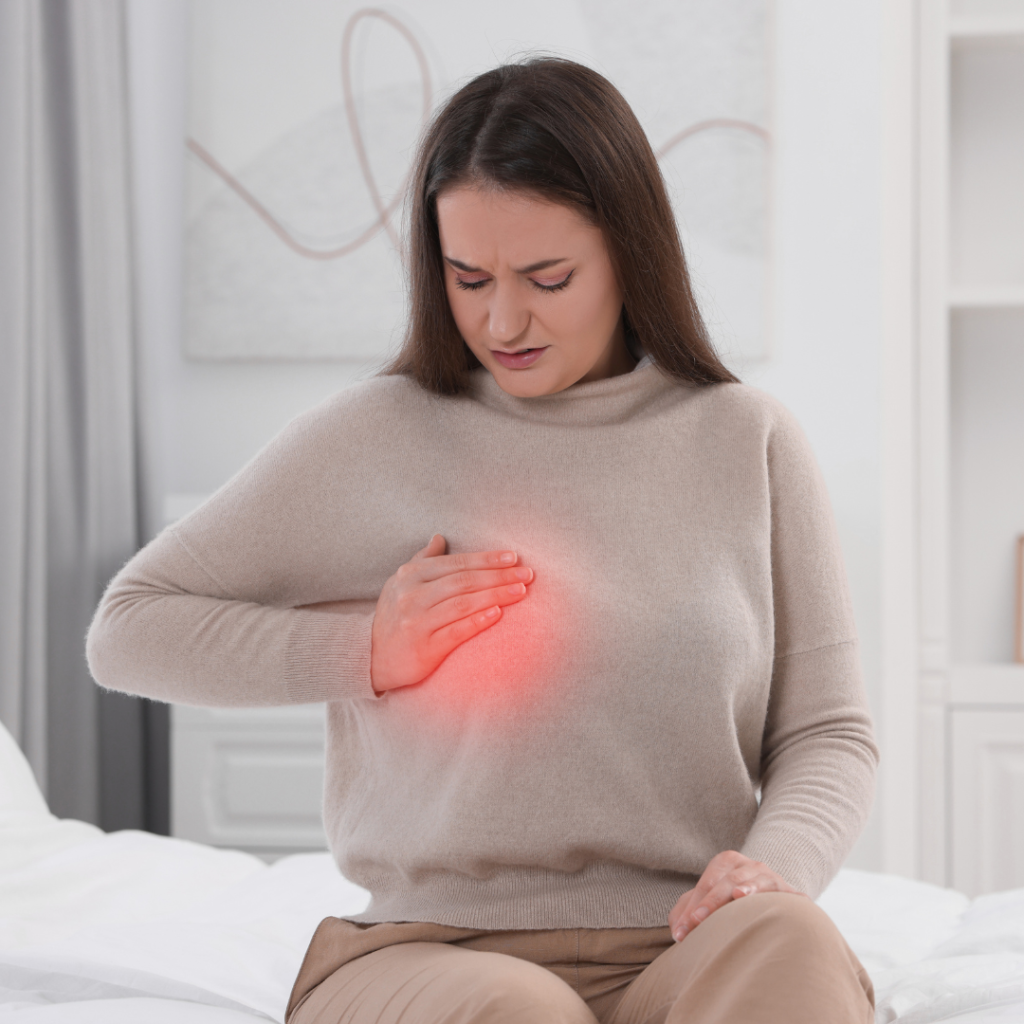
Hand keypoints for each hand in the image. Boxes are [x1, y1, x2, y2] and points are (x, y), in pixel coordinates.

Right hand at [370, 534, 533, 693]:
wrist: (369, 657)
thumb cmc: (393, 616)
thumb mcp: (399, 583)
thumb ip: (422, 560)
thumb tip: (439, 537)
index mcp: (409, 575)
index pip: (456, 563)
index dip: (486, 559)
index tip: (513, 557)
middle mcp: (411, 596)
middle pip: (463, 581)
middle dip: (498, 576)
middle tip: (527, 574)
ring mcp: (416, 622)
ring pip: (463, 604)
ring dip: (496, 595)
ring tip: (521, 591)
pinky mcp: (423, 648)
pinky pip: (456, 631)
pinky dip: (478, 621)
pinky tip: (499, 613)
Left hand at [668, 850, 803, 941]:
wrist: (771, 897)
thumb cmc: (729, 903)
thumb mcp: (706, 901)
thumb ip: (686, 911)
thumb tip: (678, 930)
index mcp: (727, 861)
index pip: (706, 884)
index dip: (692, 907)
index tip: (680, 933)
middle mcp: (750, 865)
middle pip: (727, 881)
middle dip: (710, 903)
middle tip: (696, 921)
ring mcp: (771, 877)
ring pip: (756, 881)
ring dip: (746, 888)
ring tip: (736, 895)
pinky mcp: (791, 894)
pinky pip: (787, 894)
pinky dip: (782, 896)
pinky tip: (776, 901)